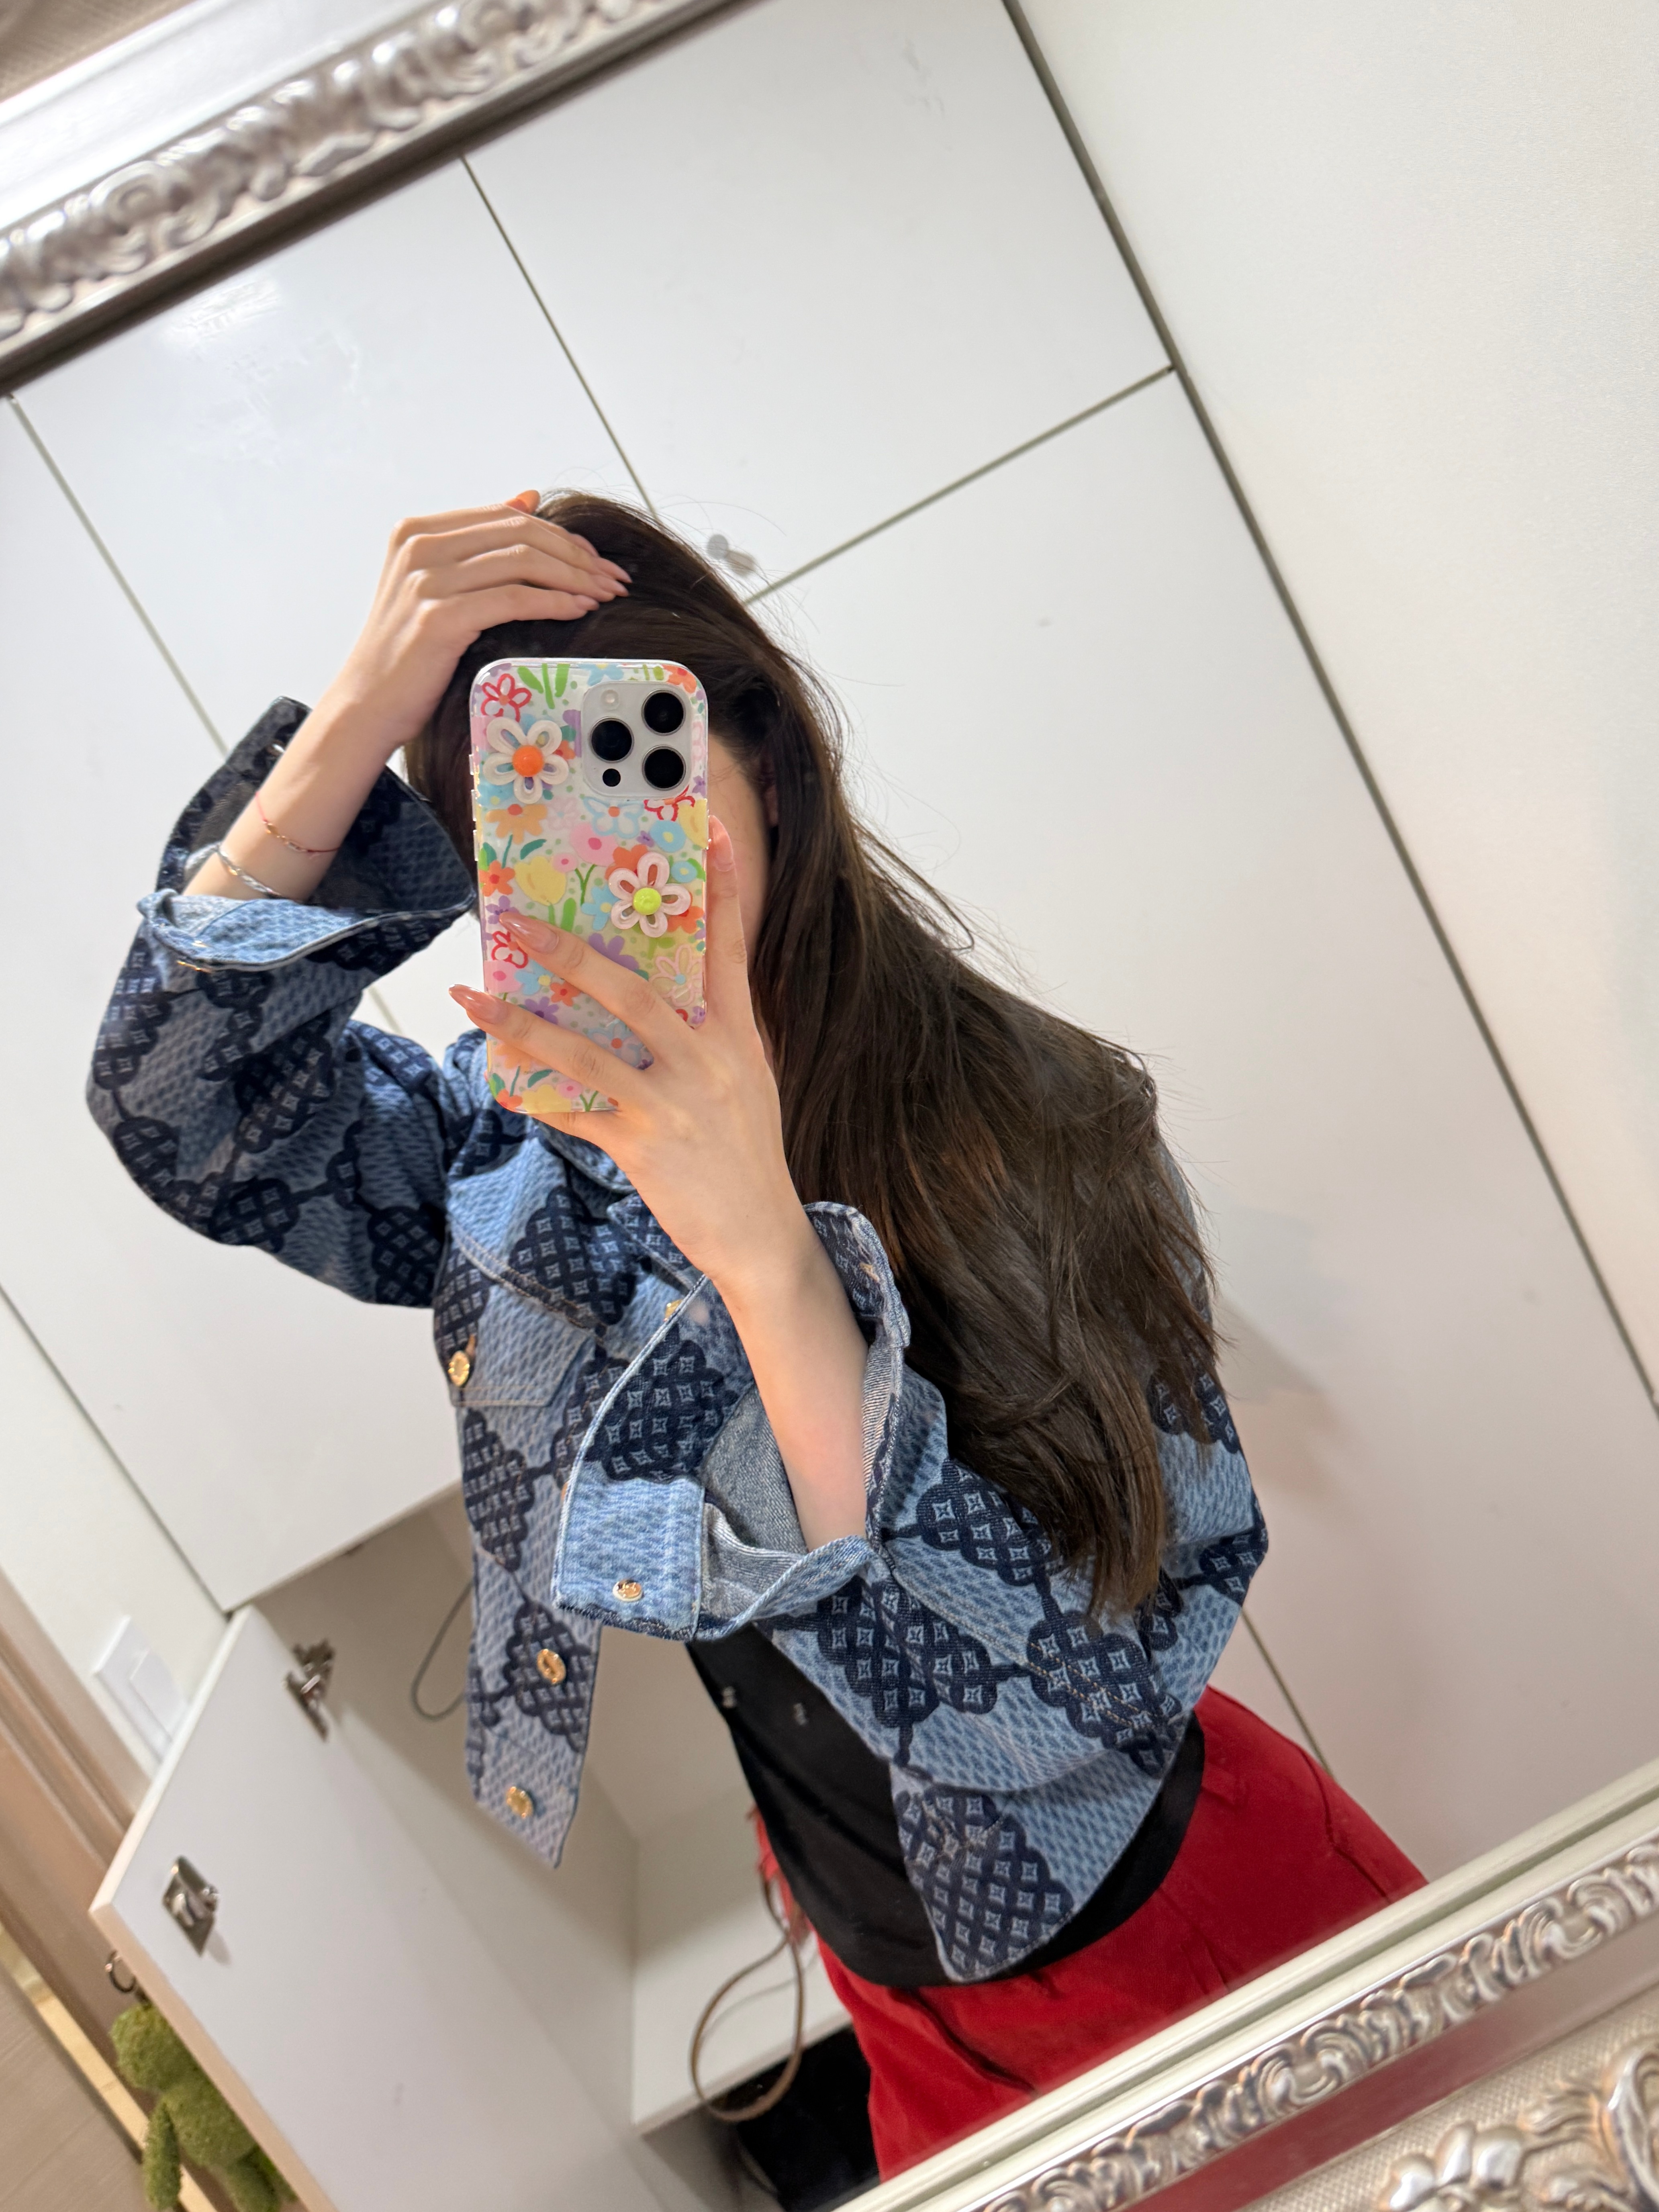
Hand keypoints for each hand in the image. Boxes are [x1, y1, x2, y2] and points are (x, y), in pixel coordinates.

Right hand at [315, 490, 629, 761]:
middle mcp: (419, 546)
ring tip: (605, 595)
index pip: (506, 517)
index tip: (595, 559)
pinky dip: (555, 602)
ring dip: (575, 578)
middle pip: (520, 533)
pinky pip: (514, 599)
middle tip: (612, 578)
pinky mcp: (440, 617)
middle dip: (576, 554)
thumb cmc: (409, 651)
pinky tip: (580, 610)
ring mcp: (427, 580)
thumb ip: (479, 541)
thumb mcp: (438, 584)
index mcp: (417, 531)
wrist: (368, 703)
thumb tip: (528, 497)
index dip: (560, 535)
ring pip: (522, 561)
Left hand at [450, 820, 800, 1299]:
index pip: (730, 947)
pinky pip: (576, 1114)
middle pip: (633, 989)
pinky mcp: (645, 1147)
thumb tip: (661, 991)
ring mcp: (674, 1104)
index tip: (708, 827)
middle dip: (570, 951)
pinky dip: (536, 1095)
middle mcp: (707, 1060)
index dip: (721, 887)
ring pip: (587, 1050)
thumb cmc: (745, 1149)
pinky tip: (500, 1079)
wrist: (761, 1234)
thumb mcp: (745, 1078)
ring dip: (522, 1021)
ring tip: (472, 997)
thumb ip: (709, 1031)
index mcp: (736, 1035)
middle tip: (516, 921)